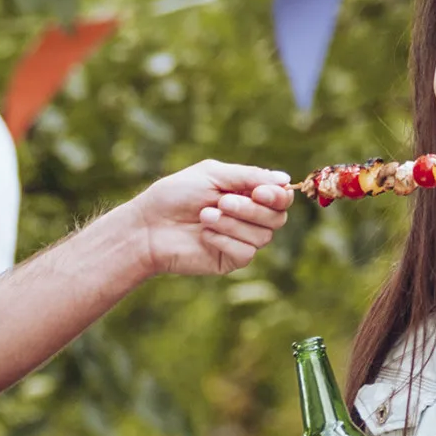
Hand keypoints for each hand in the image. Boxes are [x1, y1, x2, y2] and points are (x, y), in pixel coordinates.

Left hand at [124, 161, 291, 277]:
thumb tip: (286, 180)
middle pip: (277, 218)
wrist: (149, 226)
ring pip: (263, 236)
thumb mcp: (212, 175)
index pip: (281, 198)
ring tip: (204, 216)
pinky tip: (204, 235)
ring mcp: (241, 240)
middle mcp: (249, 217)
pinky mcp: (230, 260)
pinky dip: (225, 240)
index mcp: (247, 193)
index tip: (260, 192)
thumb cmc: (176, 196)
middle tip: (221, 202)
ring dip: (233, 223)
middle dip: (251, 209)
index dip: (277, 196)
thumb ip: (248, 176)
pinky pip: (245, 252)